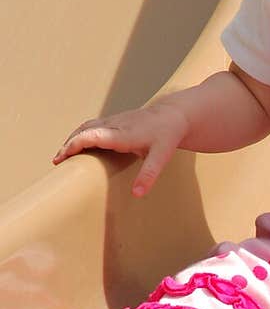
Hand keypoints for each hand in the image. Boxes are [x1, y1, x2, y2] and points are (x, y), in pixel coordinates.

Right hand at [53, 98, 188, 196]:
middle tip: (57, 162)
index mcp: (122, 133)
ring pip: (86, 127)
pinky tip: (79, 147)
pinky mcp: (115, 120)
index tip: (61, 158)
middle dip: (68, 144)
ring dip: (72, 139)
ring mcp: (113, 120)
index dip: (74, 145)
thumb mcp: (161, 157)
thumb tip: (137, 194)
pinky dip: (81, 135)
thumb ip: (149, 175)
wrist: (174, 114)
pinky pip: (92, 126)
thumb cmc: (167, 135)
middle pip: (83, 130)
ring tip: (62, 156)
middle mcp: (114, 124)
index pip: (91, 136)